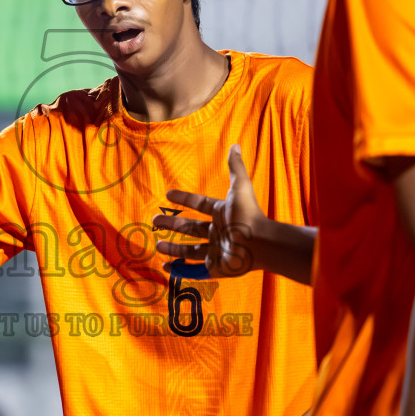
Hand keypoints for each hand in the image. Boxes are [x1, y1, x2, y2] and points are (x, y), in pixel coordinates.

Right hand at [153, 144, 263, 277]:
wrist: (260, 244)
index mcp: (221, 213)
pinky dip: (179, 270)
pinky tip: (165, 267)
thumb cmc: (249, 215)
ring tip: (157, 244)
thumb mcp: (240, 188)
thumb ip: (235, 167)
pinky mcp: (216, 268)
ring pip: (189, 250)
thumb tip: (235, 145)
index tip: (168, 194)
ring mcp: (216, 251)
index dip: (184, 198)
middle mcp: (218, 232)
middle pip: (190, 228)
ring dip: (172, 248)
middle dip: (171, 225)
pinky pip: (194, 270)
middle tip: (154, 221)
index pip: (199, 204)